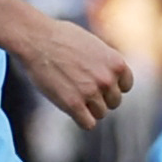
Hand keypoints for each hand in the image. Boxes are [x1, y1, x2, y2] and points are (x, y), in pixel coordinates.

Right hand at [13, 11, 134, 129]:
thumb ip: (105, 62)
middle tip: (80, 87)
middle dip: (100, 97)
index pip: (125, 86)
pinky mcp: (73, 104)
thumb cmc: (60, 37)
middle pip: (114, 102)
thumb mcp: (93, 44)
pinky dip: (81, 119)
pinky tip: (70, 108)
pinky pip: (88, 124)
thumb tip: (108, 77)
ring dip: (88, 108)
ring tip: (71, 93)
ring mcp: (91, 93)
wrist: (36, 39)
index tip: (97, 82)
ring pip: (100, 113)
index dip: (111, 85)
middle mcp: (107, 79)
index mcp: (116, 63)